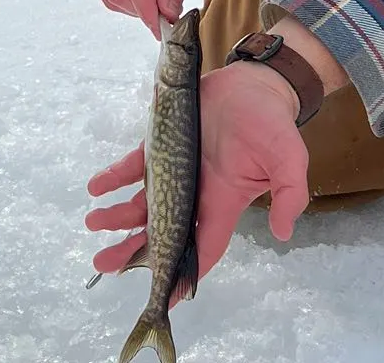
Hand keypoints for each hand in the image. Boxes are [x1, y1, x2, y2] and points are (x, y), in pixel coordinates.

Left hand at [86, 61, 309, 283]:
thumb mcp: (290, 159)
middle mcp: (194, 192)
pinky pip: (134, 165)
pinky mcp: (162, 143)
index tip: (164, 297)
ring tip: (92, 223)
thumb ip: (289, 194)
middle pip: (160, 231)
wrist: (254, 86)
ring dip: (117, 215)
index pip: (202, 247)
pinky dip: (114, 176)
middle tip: (104, 264)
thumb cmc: (272, 125)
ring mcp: (176, 169)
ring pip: (142, 202)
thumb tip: (282, 232)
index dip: (184, 273)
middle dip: (133, 250)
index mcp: (223, 202)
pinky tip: (96, 186)